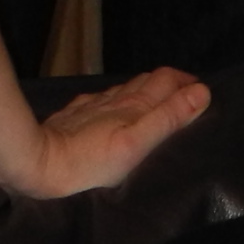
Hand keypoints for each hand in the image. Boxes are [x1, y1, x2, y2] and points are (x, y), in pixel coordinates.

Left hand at [0, 67, 209, 197]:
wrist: (40, 164)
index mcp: (134, 104)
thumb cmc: (91, 161)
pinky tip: (116, 112)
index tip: (203, 93)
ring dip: (147, 92)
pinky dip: (120, 101)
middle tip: (186, 97)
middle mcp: (115, 98)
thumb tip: (201, 93)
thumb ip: (169, 118)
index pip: (167, 79)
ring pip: (127, 89)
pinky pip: (105, 100)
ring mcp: (94, 105)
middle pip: (149, 81)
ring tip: (158, 104)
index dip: (187, 82)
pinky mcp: (77, 114)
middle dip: (171, 85)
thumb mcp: (137, 144)